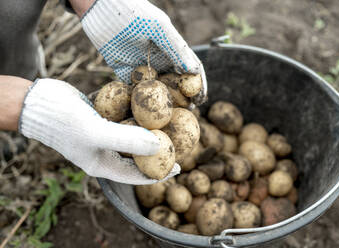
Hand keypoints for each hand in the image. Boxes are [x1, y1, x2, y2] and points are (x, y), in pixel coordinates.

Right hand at [19, 78, 179, 183]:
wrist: (37, 101)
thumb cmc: (63, 121)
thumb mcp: (97, 133)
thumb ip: (128, 141)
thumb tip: (160, 146)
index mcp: (103, 164)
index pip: (137, 174)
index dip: (160, 172)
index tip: (180, 166)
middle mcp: (105, 151)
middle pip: (137, 154)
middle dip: (157, 149)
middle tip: (178, 141)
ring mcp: (103, 134)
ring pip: (132, 134)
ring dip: (148, 128)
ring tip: (169, 121)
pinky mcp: (101, 117)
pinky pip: (123, 117)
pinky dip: (135, 112)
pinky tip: (149, 103)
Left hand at [80, 0, 206, 104]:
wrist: (98, 7)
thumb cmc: (133, 12)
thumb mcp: (159, 28)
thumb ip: (176, 48)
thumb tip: (195, 71)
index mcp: (170, 48)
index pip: (189, 68)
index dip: (198, 84)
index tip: (201, 99)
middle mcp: (158, 59)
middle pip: (174, 82)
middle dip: (181, 98)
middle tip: (185, 112)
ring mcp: (141, 66)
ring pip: (155, 89)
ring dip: (161, 102)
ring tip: (166, 116)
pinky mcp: (124, 71)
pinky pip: (133, 89)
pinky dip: (138, 99)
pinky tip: (143, 111)